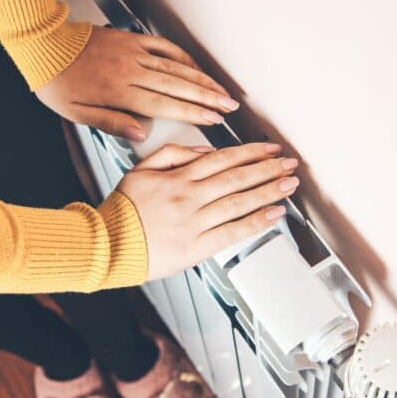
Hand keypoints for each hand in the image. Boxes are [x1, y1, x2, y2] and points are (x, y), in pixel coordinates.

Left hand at [37, 26, 238, 140]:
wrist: (43, 46)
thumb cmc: (57, 82)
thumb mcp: (78, 114)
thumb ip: (112, 123)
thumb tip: (140, 135)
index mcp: (120, 92)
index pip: (165, 105)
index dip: (193, 113)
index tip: (213, 120)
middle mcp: (131, 71)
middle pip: (178, 86)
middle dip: (208, 98)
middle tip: (229, 107)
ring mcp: (133, 52)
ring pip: (176, 67)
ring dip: (202, 79)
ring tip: (222, 91)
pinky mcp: (131, 40)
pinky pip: (164, 47)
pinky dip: (183, 57)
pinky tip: (196, 67)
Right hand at [116, 142, 300, 279]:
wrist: (107, 245)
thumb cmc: (123, 211)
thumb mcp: (140, 170)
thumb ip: (172, 155)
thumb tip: (204, 151)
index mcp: (177, 178)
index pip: (222, 159)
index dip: (250, 152)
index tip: (270, 150)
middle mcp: (189, 198)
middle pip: (236, 178)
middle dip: (267, 169)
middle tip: (290, 164)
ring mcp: (194, 223)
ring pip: (239, 202)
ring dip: (269, 191)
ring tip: (289, 185)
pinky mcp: (196, 247)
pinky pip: (232, 232)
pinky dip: (256, 222)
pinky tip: (274, 214)